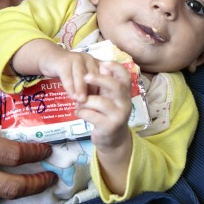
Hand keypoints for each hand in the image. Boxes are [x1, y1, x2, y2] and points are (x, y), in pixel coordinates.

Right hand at [12, 40, 101, 102]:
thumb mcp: (82, 77)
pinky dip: (70, 87)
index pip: (103, 76)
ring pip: (81, 76)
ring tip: (82, 101)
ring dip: (81, 89)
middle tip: (93, 105)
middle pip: (94, 76)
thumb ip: (90, 87)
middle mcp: (88, 59)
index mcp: (96, 63)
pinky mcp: (63, 62)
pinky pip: (68, 76)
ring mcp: (76, 59)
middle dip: (93, 91)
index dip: (104, 90)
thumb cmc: (70, 71)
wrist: (50, 58)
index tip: (104, 103)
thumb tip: (96, 106)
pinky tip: (72, 97)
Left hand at [77, 61, 132, 194]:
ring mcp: (119, 115)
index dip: (115, 67)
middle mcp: (125, 103)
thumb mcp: (109, 97)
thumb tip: (102, 65)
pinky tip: (78, 113)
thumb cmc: (108, 113)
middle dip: (99, 79)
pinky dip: (81, 112)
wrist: (113, 140)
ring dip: (84, 101)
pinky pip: (91, 115)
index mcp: (125, 93)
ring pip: (99, 102)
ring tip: (79, 104)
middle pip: (115, 86)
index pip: (125, 76)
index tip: (103, 63)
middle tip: (85, 76)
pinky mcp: (109, 127)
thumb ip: (106, 83)